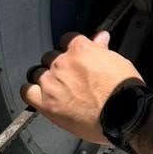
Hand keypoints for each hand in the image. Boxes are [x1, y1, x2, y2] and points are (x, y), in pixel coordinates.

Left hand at [22, 32, 143, 145]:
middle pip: (50, 57)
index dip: (71, 49)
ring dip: (45, 79)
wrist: (124, 115)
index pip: (67, 39)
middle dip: (59, 66)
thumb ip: (103, 50)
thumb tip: (100, 38)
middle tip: (70, 79)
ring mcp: (52, 82)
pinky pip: (27, 92)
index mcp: (80, 49)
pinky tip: (40, 96)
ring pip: (37, 73)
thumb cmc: (125, 91)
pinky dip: (31, 93)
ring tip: (58, 91)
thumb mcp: (118, 63)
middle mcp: (63, 62)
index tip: (76, 57)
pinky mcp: (46, 102)